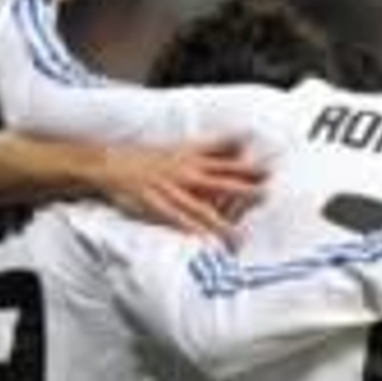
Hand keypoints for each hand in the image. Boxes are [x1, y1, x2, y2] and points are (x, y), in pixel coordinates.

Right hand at [97, 139, 265, 243]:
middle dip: (243, 189)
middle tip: (266, 195)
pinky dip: (189, 230)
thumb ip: (214, 146)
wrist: (110, 162)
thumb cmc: (151, 157)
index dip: (248, 166)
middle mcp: (184, 173)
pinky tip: (202, 241)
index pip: (226, 162)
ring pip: (200, 207)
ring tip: (240, 237)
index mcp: (192, 159)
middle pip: (220, 181)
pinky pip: (175, 219)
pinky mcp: (154, 203)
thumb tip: (242, 139)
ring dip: (220, 222)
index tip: (272, 171)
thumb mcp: (184, 147)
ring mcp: (169, 189)